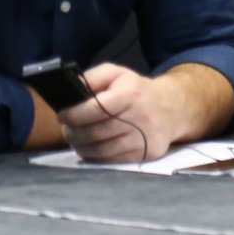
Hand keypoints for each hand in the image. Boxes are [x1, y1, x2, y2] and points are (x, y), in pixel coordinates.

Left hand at [56, 65, 178, 163]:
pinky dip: (96, 157)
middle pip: (96, 132)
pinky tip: (91, 148)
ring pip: (102, 150)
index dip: (75, 114)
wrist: (171, 108)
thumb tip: (72, 89)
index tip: (62, 115)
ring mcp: (144, 138)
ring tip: (76, 140)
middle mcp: (140, 116)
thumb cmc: (136, 90)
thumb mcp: (117, 74)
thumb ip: (93, 77)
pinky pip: (112, 160)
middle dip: (74, 133)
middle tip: (66, 130)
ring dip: (82, 147)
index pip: (97, 108)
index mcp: (131, 93)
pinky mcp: (146, 153)